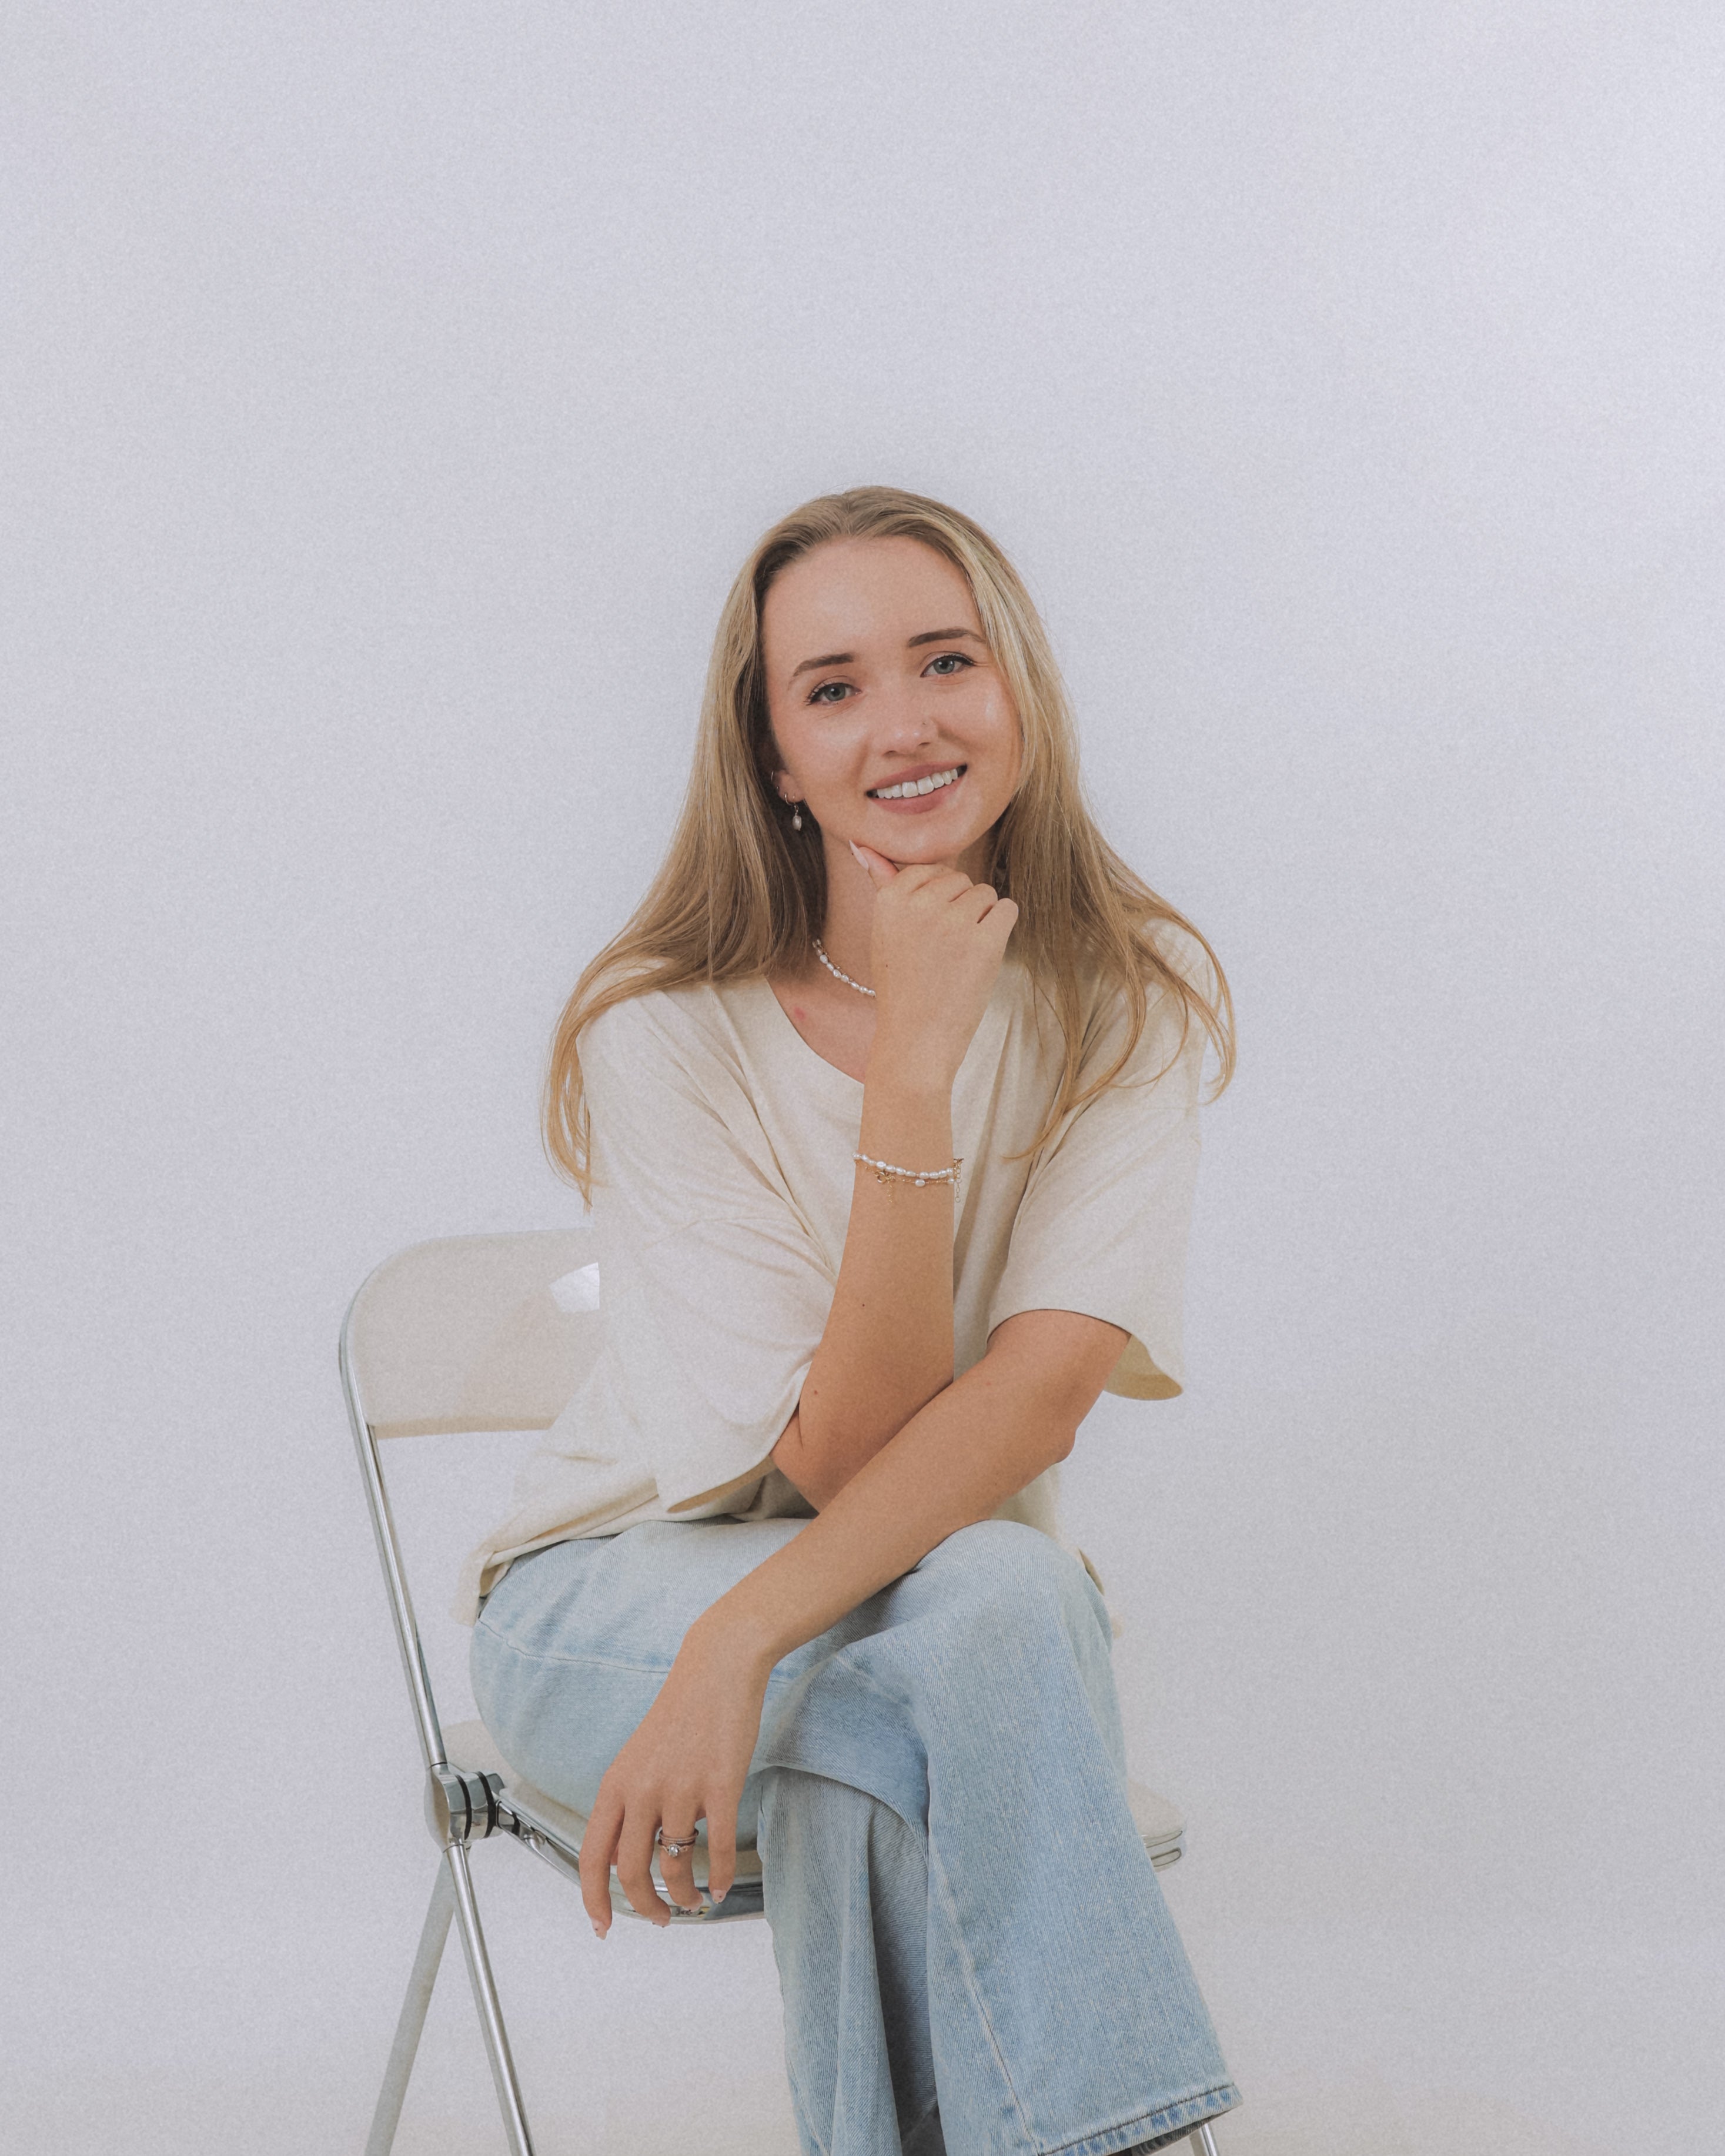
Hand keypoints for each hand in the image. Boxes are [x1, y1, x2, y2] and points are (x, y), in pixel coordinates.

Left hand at [578, 1614, 771, 1933]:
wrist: (717, 1667)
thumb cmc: (681, 1712)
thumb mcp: (637, 1758)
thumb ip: (627, 1805)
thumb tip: (622, 1861)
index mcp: (616, 1784)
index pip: (592, 1856)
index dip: (593, 1899)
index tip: (602, 1926)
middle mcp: (642, 1789)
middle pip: (632, 1872)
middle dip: (646, 1907)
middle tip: (661, 1918)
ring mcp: (682, 1788)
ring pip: (674, 1867)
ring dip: (684, 1896)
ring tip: (693, 1900)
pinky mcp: (720, 1785)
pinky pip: (718, 1850)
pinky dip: (717, 1878)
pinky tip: (719, 1886)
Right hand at [850, 841, 1018, 1084]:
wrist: (916, 1038)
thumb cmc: (902, 985)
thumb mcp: (884, 931)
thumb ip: (882, 884)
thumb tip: (863, 845)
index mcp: (891, 898)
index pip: (931, 869)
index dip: (936, 901)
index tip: (926, 933)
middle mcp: (921, 903)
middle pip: (961, 879)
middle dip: (960, 908)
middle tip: (941, 950)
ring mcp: (954, 922)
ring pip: (985, 893)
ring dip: (982, 920)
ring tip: (960, 955)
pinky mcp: (986, 940)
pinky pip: (1008, 909)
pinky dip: (1002, 929)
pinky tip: (983, 953)